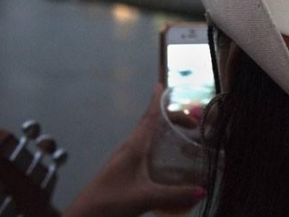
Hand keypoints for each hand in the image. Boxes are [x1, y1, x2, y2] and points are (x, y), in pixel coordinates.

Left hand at [63, 84, 206, 216]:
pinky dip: (157, 145)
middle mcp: (128, 148)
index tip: (162, 85)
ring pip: (146, 137)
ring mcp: (123, 159)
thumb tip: (204, 190)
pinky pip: (143, 149)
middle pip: (150, 124)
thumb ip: (175, 194)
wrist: (84, 216)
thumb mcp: (146, 197)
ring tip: (181, 135)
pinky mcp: (121, 170)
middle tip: (192, 122)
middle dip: (170, 117)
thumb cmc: (112, 201)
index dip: (157, 101)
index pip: (149, 117)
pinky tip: (165, 159)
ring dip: (163, 130)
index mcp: (134, 147)